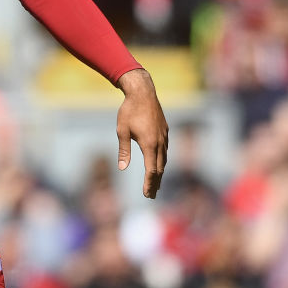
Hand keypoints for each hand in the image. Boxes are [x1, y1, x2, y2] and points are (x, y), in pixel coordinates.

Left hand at [116, 68, 168, 198]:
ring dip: (159, 173)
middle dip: (155, 183)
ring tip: (155, 183)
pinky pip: (165, 150)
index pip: (152, 170)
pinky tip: (158, 163)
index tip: (147, 195)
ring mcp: (164, 136)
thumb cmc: (129, 111)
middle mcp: (160, 142)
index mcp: (149, 144)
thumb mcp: (122, 131)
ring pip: (164, 159)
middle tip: (151, 195)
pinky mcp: (165, 131)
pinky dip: (161, 160)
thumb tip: (122, 168)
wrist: (142, 92)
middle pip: (160, 168)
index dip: (149, 184)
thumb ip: (124, 151)